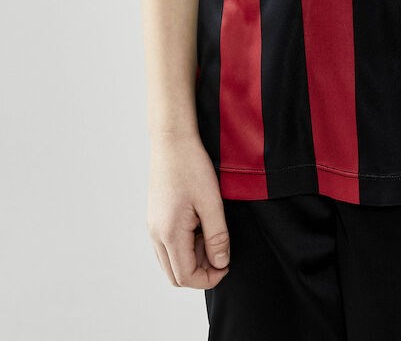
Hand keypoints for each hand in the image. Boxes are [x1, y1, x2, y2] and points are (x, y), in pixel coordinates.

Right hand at [147, 132, 230, 288]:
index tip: (227, 265)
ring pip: (171, 261)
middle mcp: (156, 234)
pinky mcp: (155, 218)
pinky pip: (169, 244)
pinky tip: (200, 223)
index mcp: (169, 233)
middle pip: (175, 274)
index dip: (209, 278)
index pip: (185, 276)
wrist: (172, 141)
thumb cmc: (191, 167)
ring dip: (193, 257)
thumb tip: (221, 262)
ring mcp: (153, 226)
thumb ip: (217, 237)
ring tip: (211, 231)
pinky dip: (185, 245)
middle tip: (220, 250)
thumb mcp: (212, 203)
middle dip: (200, 271)